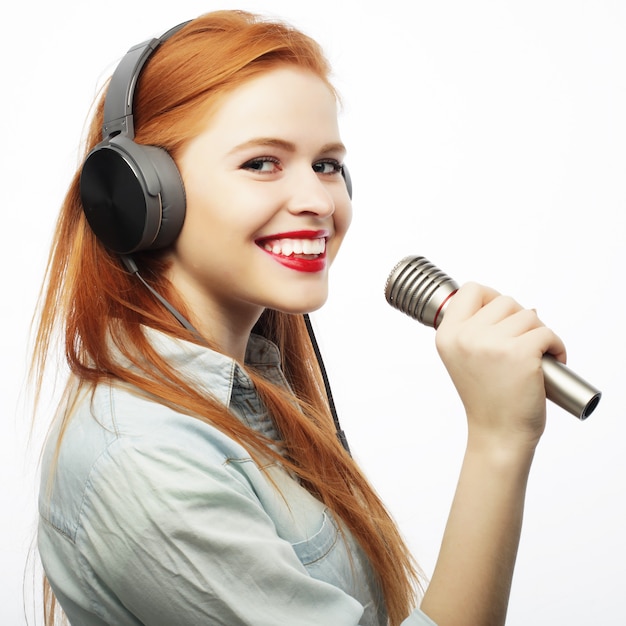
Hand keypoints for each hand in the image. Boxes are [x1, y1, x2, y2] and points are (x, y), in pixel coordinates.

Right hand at [435, 282, 566, 450]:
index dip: (490, 298)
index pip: (471, 290)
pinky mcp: (520, 353)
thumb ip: (474, 329)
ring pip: (529, 315)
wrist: (498, 434)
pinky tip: (551, 361)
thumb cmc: (486, 397)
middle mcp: (465, 337)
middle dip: (520, 319)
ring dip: (539, 333)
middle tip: (520, 345)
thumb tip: (513, 306)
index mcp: (447, 335)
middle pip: (505, 300)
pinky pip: (547, 333)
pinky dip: (556, 346)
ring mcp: (492, 344)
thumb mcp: (463, 358)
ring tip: (535, 357)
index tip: (501, 319)